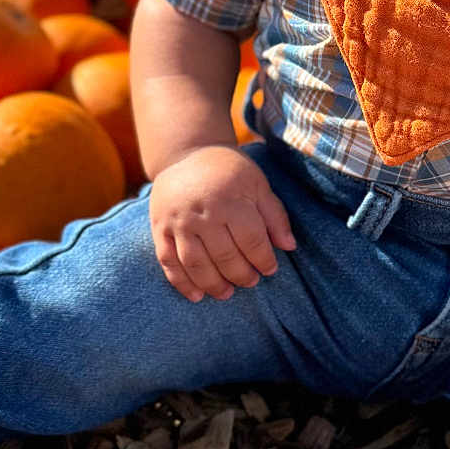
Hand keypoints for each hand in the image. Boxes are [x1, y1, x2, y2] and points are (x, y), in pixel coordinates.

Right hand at [148, 146, 296, 301]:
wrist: (186, 152)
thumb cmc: (228, 170)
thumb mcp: (257, 184)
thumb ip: (274, 215)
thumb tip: (290, 247)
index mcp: (231, 200)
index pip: (251, 240)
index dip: (264, 259)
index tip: (270, 269)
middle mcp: (203, 213)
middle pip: (224, 256)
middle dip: (241, 275)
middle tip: (251, 282)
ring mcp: (178, 222)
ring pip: (196, 264)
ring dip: (213, 285)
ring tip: (227, 294)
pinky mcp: (159, 228)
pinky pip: (168, 261)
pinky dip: (181, 283)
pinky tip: (196, 296)